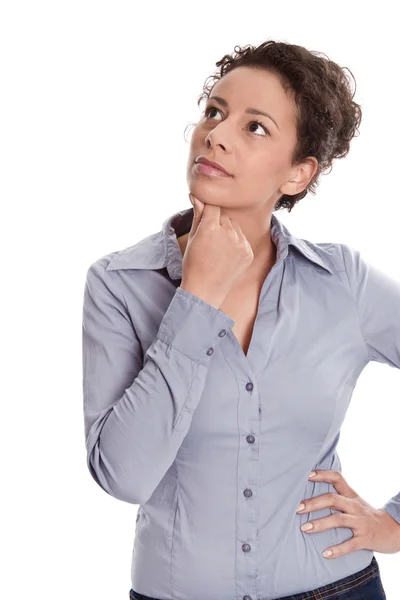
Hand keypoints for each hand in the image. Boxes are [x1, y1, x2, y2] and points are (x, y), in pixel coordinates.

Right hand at [181, 193, 253, 307]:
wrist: (205, 291)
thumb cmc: (193, 264)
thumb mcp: (192, 238)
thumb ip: (198, 215)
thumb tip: (196, 195)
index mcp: (211, 228)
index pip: (213, 206)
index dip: (208, 209)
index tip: (205, 215)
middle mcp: (228, 233)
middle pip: (224, 217)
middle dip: (217, 223)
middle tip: (209, 241)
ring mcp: (241, 244)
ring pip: (234, 227)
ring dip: (228, 232)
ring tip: (217, 250)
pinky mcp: (249, 252)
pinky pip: (242, 239)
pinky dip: (236, 244)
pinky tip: (226, 257)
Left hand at [296, 469, 399, 557]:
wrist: (395, 530)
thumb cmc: (368, 516)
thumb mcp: (355, 502)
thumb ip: (338, 497)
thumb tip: (311, 495)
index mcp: (352, 496)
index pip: (337, 478)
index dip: (323, 475)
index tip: (307, 474)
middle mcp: (355, 506)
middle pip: (333, 499)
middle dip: (314, 503)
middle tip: (297, 508)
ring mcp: (361, 522)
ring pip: (339, 520)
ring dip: (320, 524)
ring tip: (304, 528)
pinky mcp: (366, 539)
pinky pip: (350, 544)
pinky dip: (337, 549)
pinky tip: (325, 554)